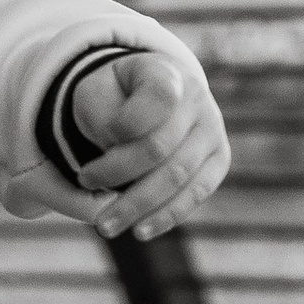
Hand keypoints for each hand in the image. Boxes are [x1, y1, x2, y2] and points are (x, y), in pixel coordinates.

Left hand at [66, 46, 229, 243]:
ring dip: (138, 206)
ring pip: (177, 177)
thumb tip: (119, 160)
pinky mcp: (219, 160)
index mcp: (168, 73)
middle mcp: (198, 99)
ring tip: (106, 226)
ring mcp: (213, 131)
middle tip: (84, 186)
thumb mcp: (97, 92)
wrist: (150, 96)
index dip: (123, 126)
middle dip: (117, 174)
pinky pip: (197, 193)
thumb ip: (104, 117)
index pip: (156, 100)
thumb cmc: (117, 96)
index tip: (97, 140)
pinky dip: (167, 215)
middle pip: (158, 147)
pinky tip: (141, 231)